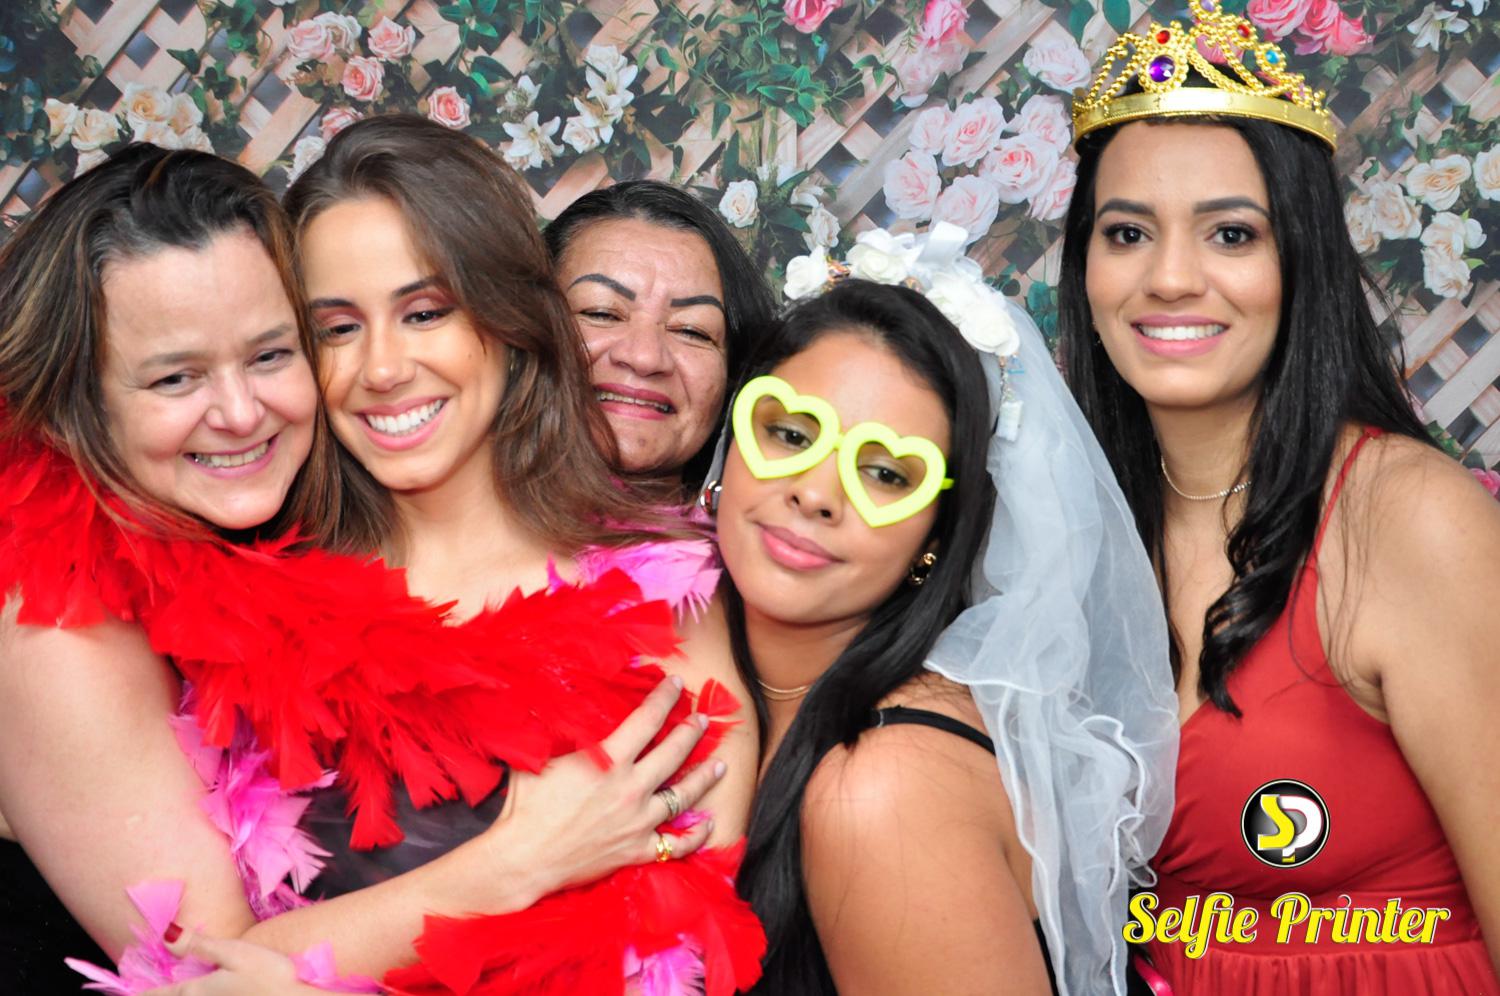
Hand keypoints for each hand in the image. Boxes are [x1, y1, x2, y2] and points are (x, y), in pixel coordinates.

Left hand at [141, 931, 328, 994]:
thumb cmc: (270, 976)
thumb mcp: (235, 952)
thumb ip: (200, 945)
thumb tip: (165, 934)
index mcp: (196, 990)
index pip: (160, 993)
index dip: (142, 993)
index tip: (128, 993)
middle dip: (159, 995)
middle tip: (147, 991)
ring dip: (179, 994)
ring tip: (177, 989)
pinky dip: (194, 995)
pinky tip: (211, 991)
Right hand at [493, 676, 726, 894]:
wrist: (522, 858)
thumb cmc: (524, 805)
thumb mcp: (542, 756)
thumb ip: (564, 734)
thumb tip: (565, 706)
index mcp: (609, 760)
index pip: (647, 719)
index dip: (664, 698)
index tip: (676, 684)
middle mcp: (631, 788)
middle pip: (673, 753)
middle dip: (691, 732)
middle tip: (703, 720)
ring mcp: (638, 822)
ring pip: (683, 796)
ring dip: (704, 778)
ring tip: (720, 765)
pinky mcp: (636, 851)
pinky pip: (676, 844)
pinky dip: (695, 835)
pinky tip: (708, 824)